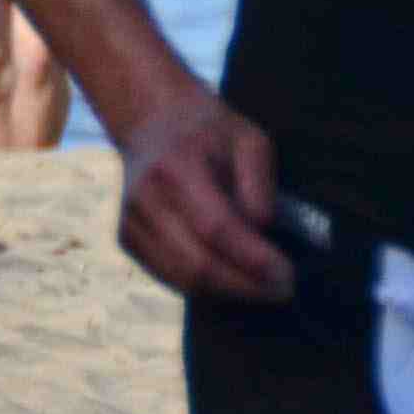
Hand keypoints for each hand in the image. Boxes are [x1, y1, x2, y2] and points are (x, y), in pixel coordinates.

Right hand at [115, 90, 293, 305]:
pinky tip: (233, 281)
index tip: (286, 274)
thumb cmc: (207, 131)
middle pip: (196, 261)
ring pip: (182, 277)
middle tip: (283, 290)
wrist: (150, 122)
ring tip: (263, 290)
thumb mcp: (249, 140)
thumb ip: (259, 184)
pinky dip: (204, 287)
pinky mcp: (126, 239)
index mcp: (176, 167)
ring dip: (228, 292)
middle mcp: (145, 198)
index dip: (252, 258)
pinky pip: (169, 277)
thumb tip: (262, 233)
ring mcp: (130, 222)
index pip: (215, 227)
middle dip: (245, 285)